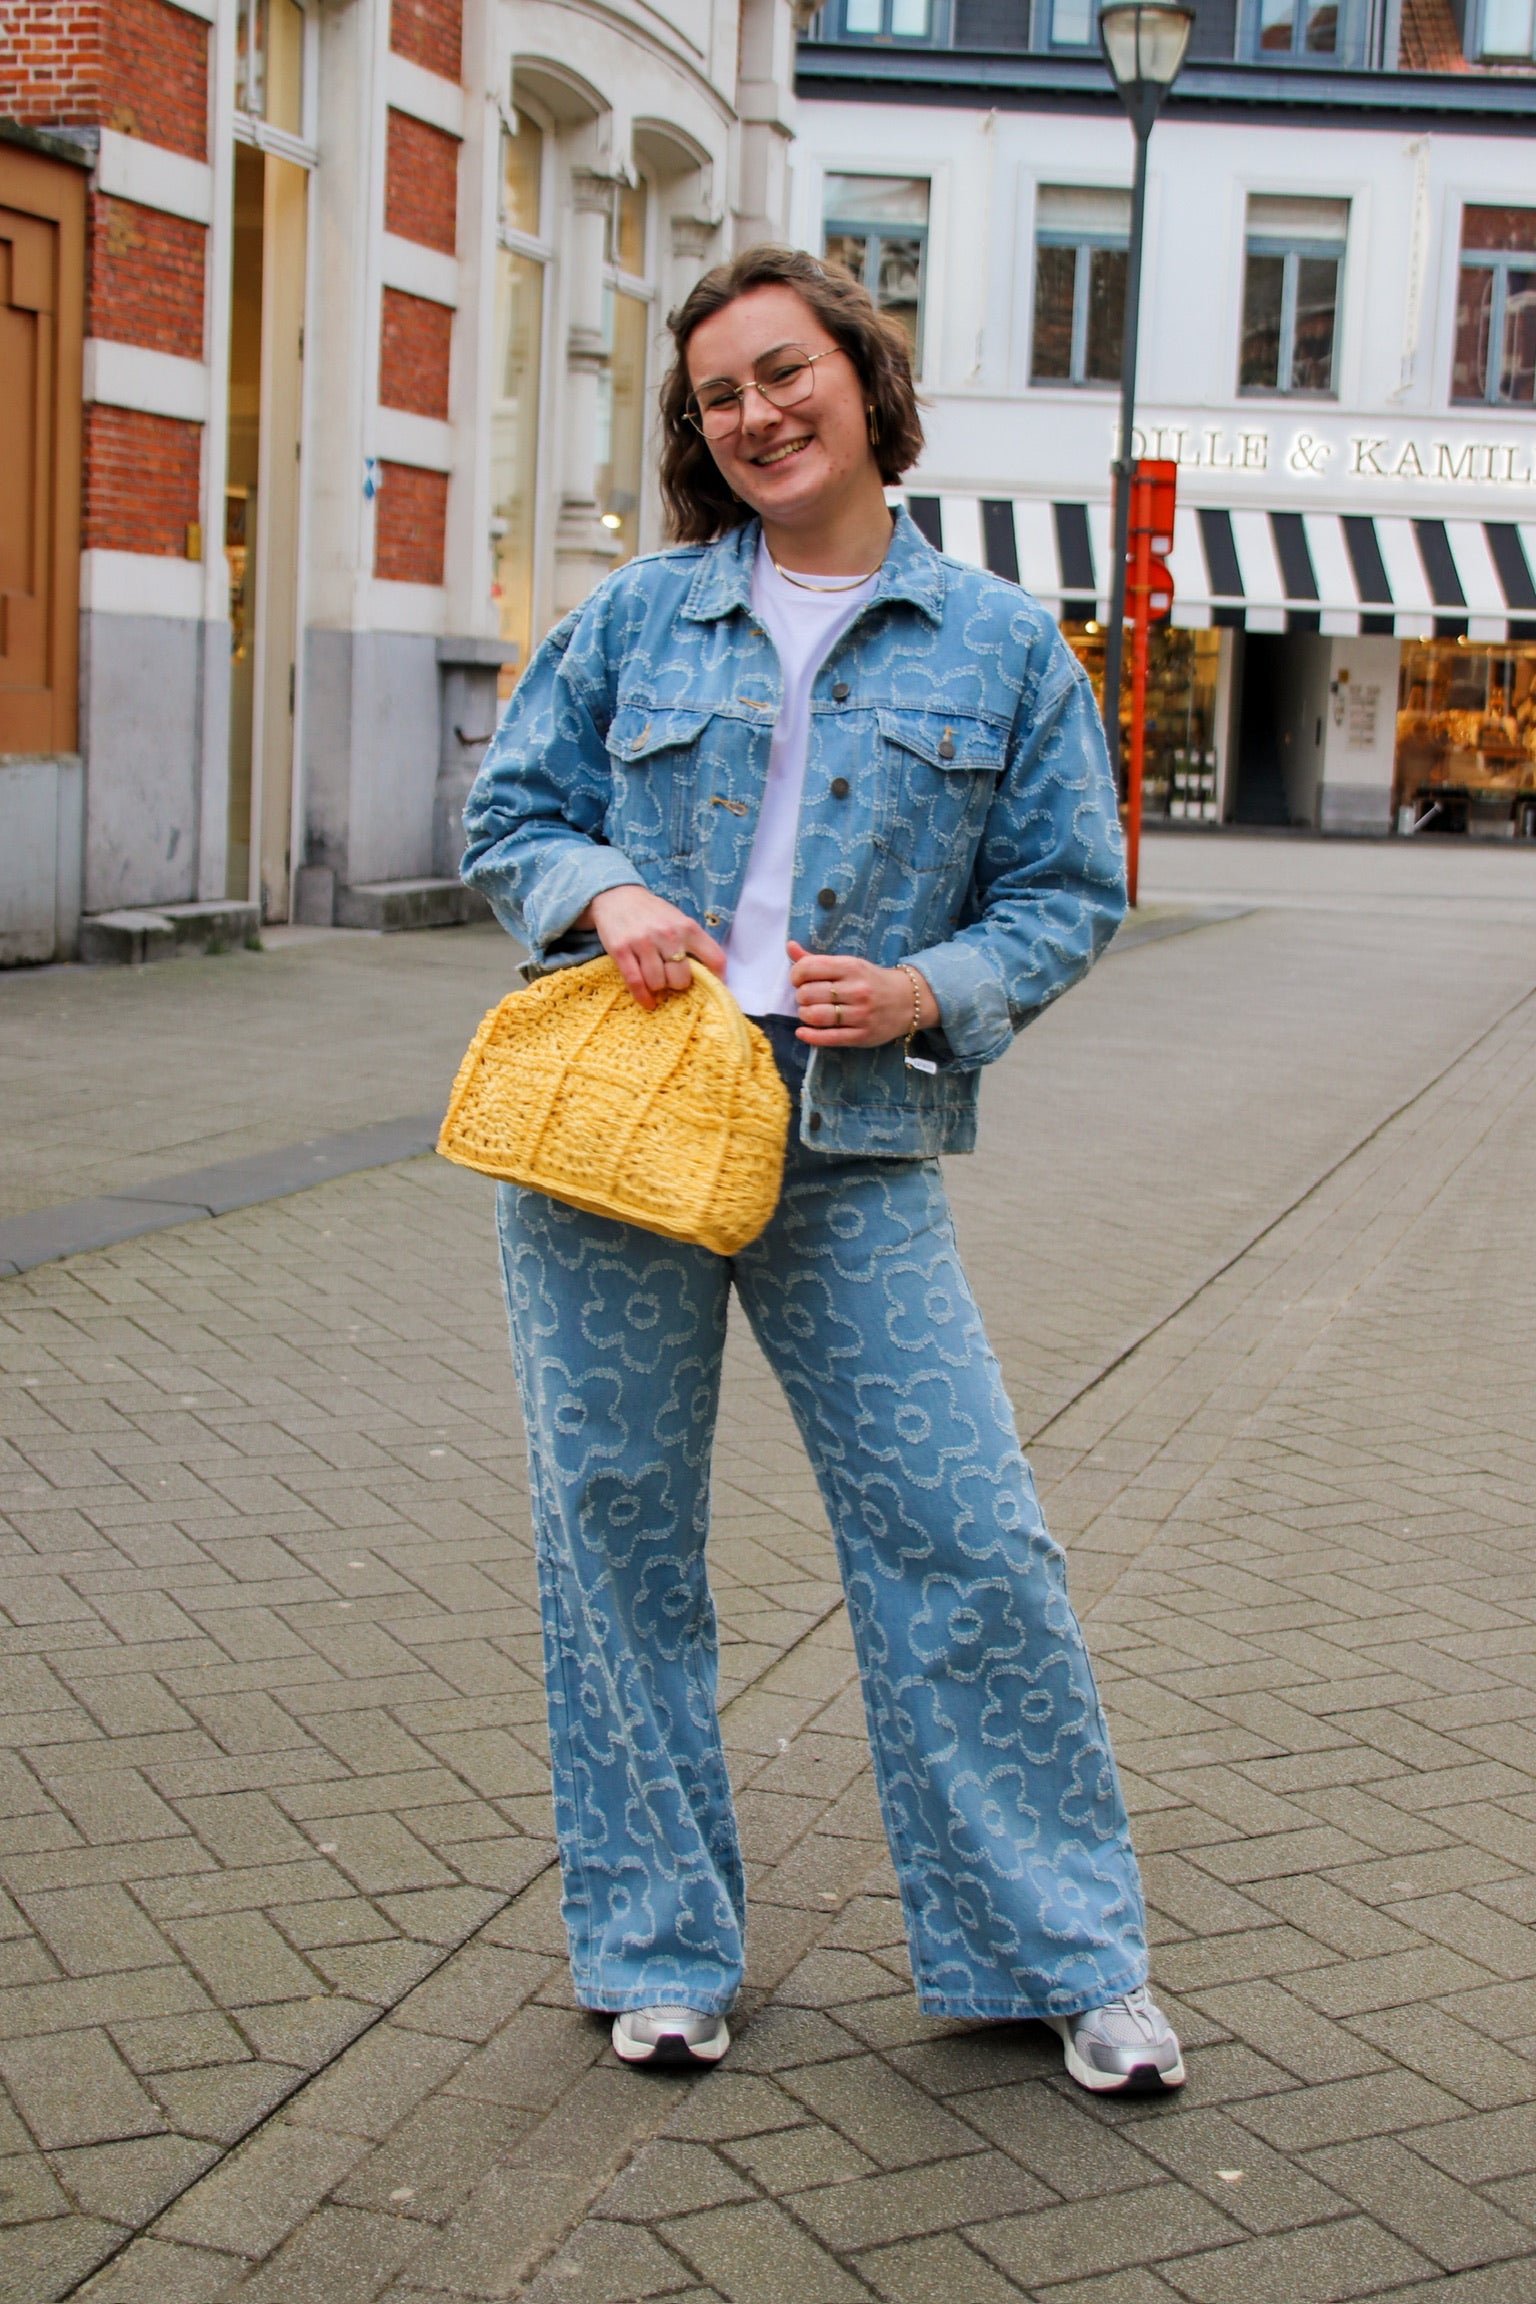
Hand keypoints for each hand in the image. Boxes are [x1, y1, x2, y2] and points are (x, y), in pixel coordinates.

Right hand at [581, 887, 726, 1011]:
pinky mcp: (621, 950)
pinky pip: (636, 982)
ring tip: (656, 982)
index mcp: (687, 927)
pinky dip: (643, 997)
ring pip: (658, 983)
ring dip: (658, 988)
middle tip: (671, 979)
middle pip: (681, 979)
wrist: (617, 897)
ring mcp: (643, 943)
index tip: (714, 988)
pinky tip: (648, 1001)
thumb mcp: (678, 920)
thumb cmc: (653, 913)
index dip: (718, 978)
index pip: (715, 958)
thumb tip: (708, 973)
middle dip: (677, 984)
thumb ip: (692, 941)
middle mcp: (668, 935)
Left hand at [787, 942, 939, 1047]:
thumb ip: (816, 959)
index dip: (796, 975)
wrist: (909, 1000)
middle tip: (807, 997)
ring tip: (809, 1012)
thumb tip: (790, 946)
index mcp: (851, 967)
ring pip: (816, 1016)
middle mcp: (857, 990)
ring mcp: (861, 1015)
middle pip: (808, 994)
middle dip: (801, 996)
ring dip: (804, 1014)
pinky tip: (803, 1032)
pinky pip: (828, 1038)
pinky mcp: (862, 1036)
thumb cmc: (872, 981)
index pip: (808, 968)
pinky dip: (810, 1036)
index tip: (799, 980)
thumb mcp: (849, 964)